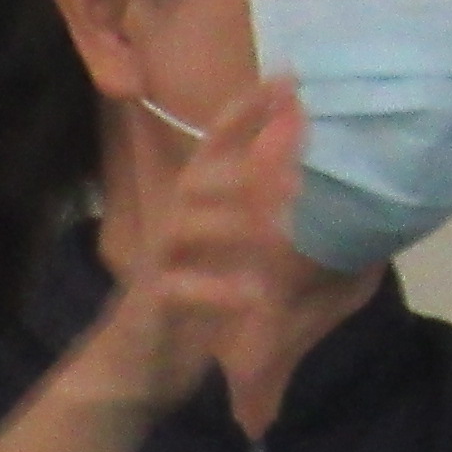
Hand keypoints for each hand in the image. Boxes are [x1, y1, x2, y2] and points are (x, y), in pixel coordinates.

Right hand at [78, 78, 312, 433]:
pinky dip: (216, 290)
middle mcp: (172, 231)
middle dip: (242, 161)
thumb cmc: (187, 310)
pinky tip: (253, 293)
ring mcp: (157, 269)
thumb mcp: (229, 262)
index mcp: (193, 216)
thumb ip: (261, 227)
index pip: (216, 152)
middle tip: (296, 154)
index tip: (286, 77)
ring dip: (232, 218)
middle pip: (198, 180)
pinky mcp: (151, 311)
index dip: (246, 113)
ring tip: (281, 219)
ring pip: (184, 227)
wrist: (132, 374)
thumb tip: (319, 192)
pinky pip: (178, 293)